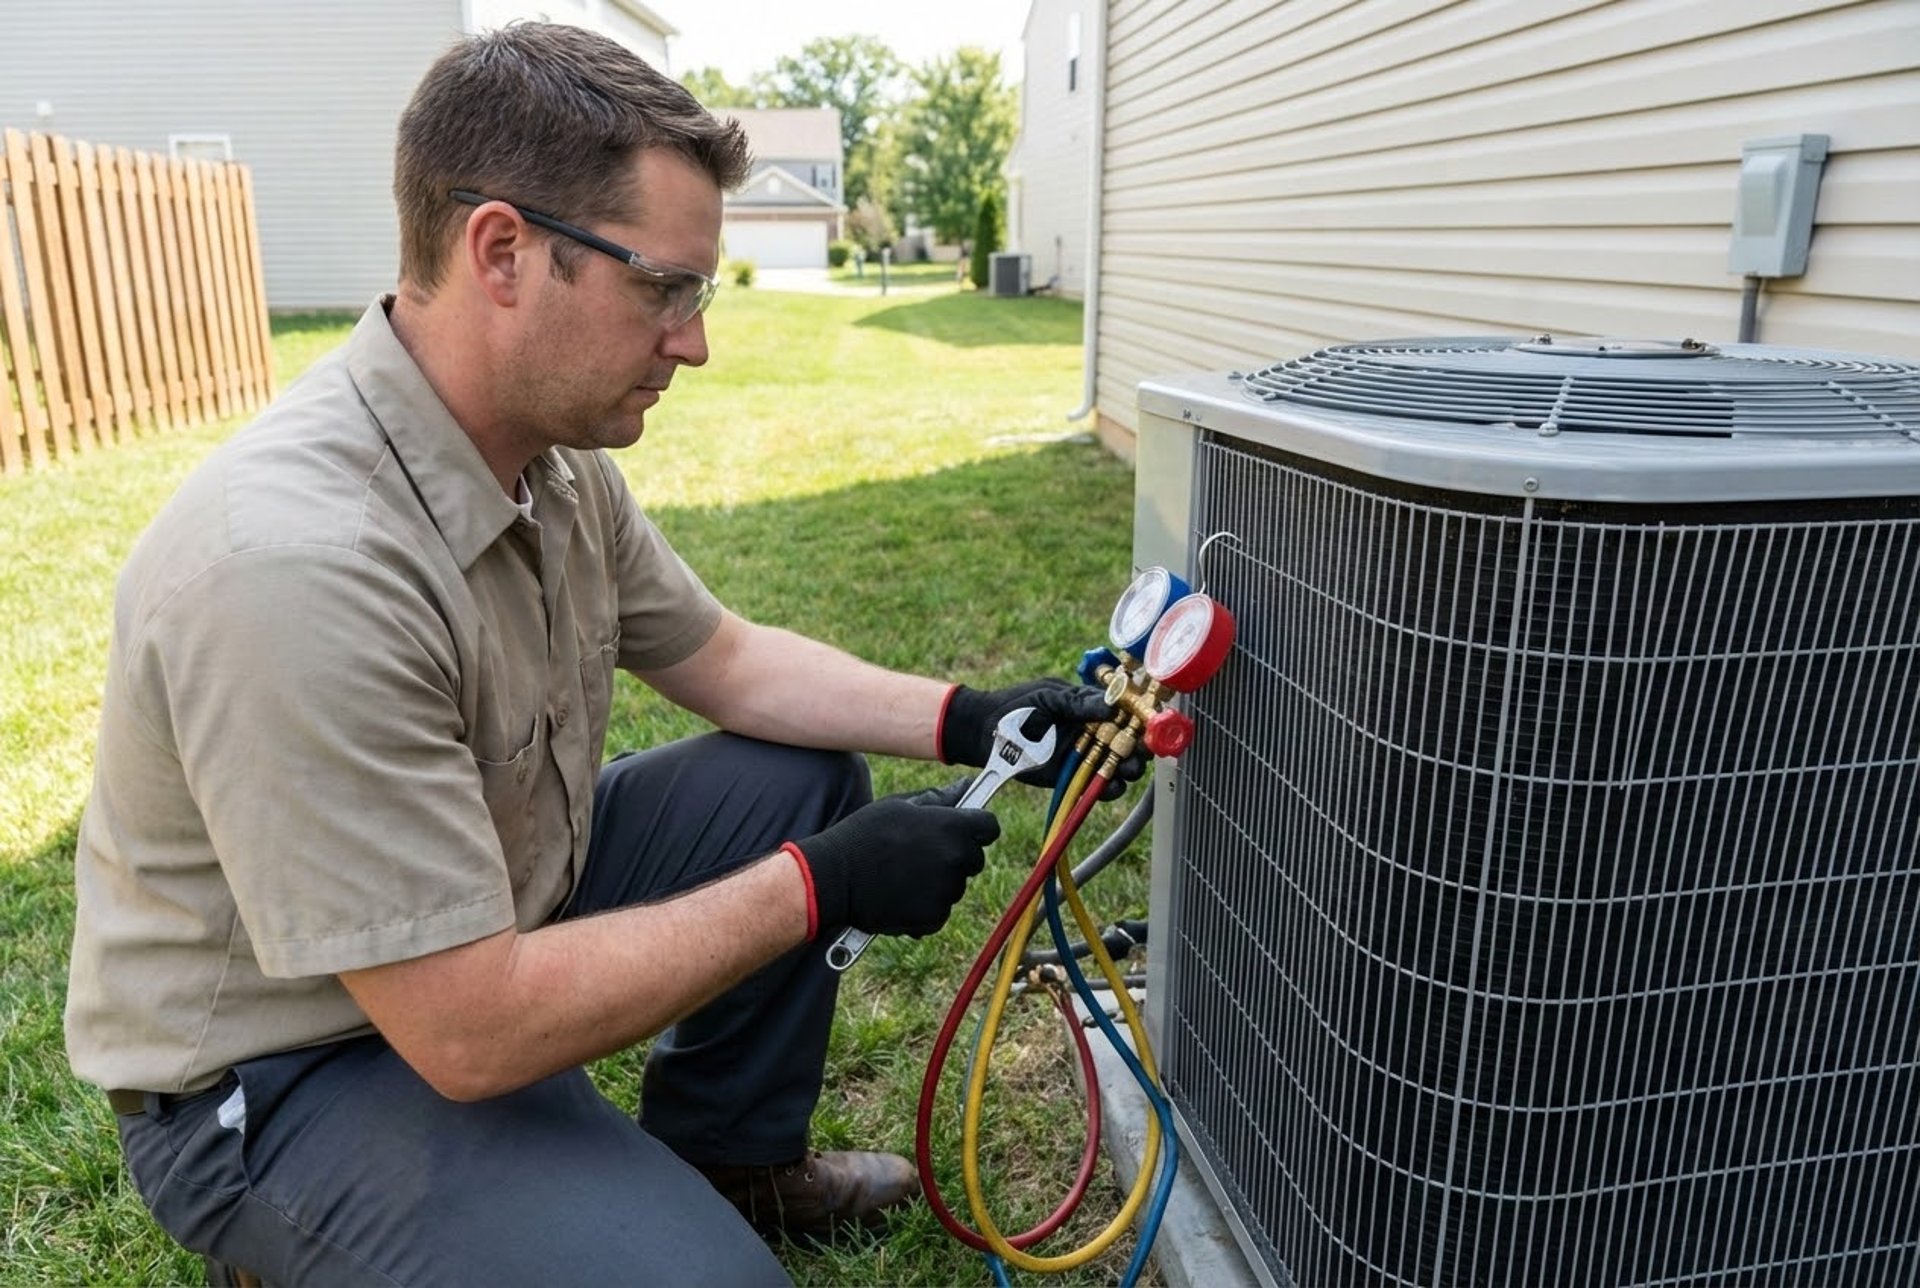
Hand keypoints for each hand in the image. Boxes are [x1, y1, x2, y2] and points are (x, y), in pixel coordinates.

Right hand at [789, 780, 998, 938]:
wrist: (834, 878)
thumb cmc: (864, 835)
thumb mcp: (900, 805)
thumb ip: (938, 798)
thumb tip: (966, 787)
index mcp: (952, 827)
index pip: (989, 826)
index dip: (977, 826)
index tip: (964, 829)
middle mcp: (955, 859)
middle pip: (974, 858)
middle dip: (955, 855)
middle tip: (921, 852)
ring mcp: (947, 891)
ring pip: (956, 885)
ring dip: (939, 880)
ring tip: (903, 873)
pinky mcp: (934, 918)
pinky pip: (941, 909)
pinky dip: (926, 905)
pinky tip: (900, 893)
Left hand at [939, 678, 1143, 797]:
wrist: (985, 731)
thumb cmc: (1016, 706)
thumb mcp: (1049, 696)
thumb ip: (1077, 702)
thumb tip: (1110, 706)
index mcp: (1090, 707)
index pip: (1125, 714)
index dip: (1141, 719)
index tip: (1150, 723)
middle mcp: (1093, 732)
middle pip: (1129, 743)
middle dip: (1140, 748)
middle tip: (1142, 752)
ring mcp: (1083, 756)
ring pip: (1117, 766)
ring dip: (1128, 769)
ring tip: (1128, 768)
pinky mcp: (1072, 777)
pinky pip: (1097, 786)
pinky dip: (1108, 788)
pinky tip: (1111, 784)